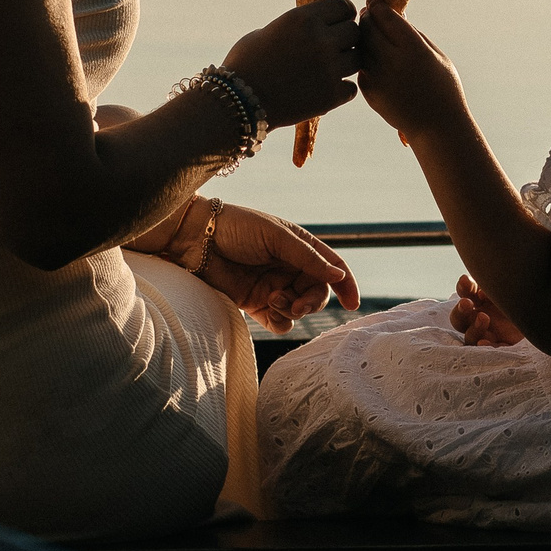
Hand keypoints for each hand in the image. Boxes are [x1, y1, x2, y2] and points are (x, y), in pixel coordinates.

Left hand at [194, 203, 358, 333]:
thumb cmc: (237, 228)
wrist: (196, 239)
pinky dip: (280, 322)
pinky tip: (269, 311)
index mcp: (300, 247)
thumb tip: (338, 275)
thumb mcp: (277, 236)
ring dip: (293, 310)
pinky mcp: (256, 305)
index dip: (346, 284)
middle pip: (317, 293)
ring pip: (299, 310)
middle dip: (312, 302)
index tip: (354, 303)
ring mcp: (274, 287)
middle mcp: (290, 268)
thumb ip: (308, 257)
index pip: (331, 267)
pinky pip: (279, 322)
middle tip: (298, 306)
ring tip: (274, 300)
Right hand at [222, 0, 360, 126]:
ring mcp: (329, 69)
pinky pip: (351, 88)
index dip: (341, 15)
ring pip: (357, 59)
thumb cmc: (247, 62)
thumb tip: (325, 21)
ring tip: (324, 69)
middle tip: (329, 48)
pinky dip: (340, 89)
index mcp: (304, 18)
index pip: (344, 7)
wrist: (236, 102)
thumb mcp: (272, 30)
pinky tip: (321, 89)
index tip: (335, 24)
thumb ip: (302, 25)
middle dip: (344, 39)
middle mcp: (321, 40)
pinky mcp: (331, 96)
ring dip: (345, 63)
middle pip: (355, 32)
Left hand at [356, 0, 466, 139]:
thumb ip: (412, 32)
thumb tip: (392, 12)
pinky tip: (375, 60)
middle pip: (367, 28)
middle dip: (366, 18)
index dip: (376, 5)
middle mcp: (392, 62)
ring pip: (360, 47)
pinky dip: (366, 59)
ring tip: (372, 36)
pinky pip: (361, 67)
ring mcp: (378, 79)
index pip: (385, 16)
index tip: (374, 1)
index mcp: (413, 49)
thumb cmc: (442, 86)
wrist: (437, 126)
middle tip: (368, 14)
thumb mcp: (435, 54)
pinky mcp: (369, 92)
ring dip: (363, 38)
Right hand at [449, 276, 524, 346]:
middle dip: (460, 311)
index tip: (467, 280)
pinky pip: (489, 352)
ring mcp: (492, 335)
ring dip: (473, 328)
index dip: (463, 288)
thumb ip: (499, 281)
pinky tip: (484, 343)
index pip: (466, 294)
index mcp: (484, 300)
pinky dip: (485, 347)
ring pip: (470, 337)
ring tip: (484, 318)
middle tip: (467, 304)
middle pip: (459, 319)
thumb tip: (482, 280)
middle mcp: (483, 318)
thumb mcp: (517, 285)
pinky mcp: (504, 349)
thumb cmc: (535, 295)